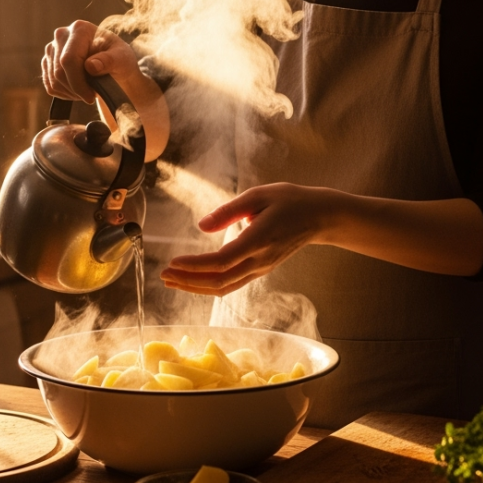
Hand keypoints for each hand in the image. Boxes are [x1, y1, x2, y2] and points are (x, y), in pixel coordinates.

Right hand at [41, 20, 140, 103]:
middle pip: (59, 72)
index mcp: (80, 29)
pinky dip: (64, 94)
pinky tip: (78, 90)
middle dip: (76, 89)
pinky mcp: (48, 62)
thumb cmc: (119, 59)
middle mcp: (61, 35)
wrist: (114, 65)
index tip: (90, 97)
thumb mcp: (122, 59)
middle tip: (92, 95)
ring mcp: (52, 49)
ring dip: (71, 93)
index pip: (69, 60)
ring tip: (88, 90)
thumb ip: (109, 60)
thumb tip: (90, 66)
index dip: (77, 82)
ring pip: (53, 81)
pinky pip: (50, 86)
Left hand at [160, 183, 338, 296]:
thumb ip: (229, 212)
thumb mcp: (258, 195)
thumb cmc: (289, 201)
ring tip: (172, 280)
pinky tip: (194, 280)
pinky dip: (209, 285)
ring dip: (196, 286)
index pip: (221, 261)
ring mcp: (261, 268)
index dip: (194, 266)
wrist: (319, 217)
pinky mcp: (261, 269)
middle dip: (188, 281)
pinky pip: (232, 284)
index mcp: (259, 240)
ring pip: (224, 287)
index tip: (172, 262)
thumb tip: (202, 225)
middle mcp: (259, 260)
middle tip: (164, 275)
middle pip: (219, 281)